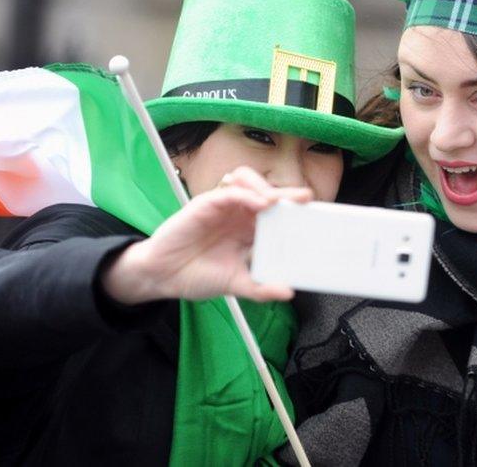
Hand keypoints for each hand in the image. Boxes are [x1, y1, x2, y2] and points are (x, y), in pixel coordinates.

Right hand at [103, 167, 311, 303]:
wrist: (162, 277)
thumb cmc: (197, 275)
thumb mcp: (235, 284)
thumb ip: (260, 289)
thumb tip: (287, 293)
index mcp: (248, 229)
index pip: (275, 213)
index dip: (292, 209)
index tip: (314, 212)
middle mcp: (238, 214)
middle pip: (265, 192)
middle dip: (286, 193)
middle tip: (305, 199)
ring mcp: (222, 207)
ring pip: (247, 183)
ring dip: (265, 188)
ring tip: (280, 201)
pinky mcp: (204, 204)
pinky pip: (227, 193)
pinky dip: (245, 195)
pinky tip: (258, 204)